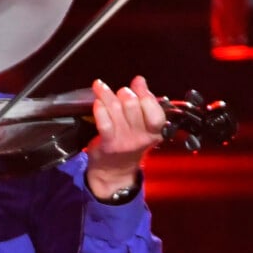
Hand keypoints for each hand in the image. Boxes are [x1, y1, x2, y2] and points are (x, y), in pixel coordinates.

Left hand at [86, 76, 164, 197]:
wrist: (114, 172)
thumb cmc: (129, 144)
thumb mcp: (144, 127)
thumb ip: (144, 104)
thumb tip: (140, 81)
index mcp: (155, 132)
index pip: (156, 111)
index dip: (145, 93)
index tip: (138, 82)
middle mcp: (141, 137)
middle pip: (133, 105)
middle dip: (125, 93)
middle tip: (120, 93)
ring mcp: (124, 141)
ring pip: (116, 109)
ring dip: (107, 94)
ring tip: (100, 87)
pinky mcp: (108, 144)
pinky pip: (104, 122)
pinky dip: (99, 109)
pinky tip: (96, 102)